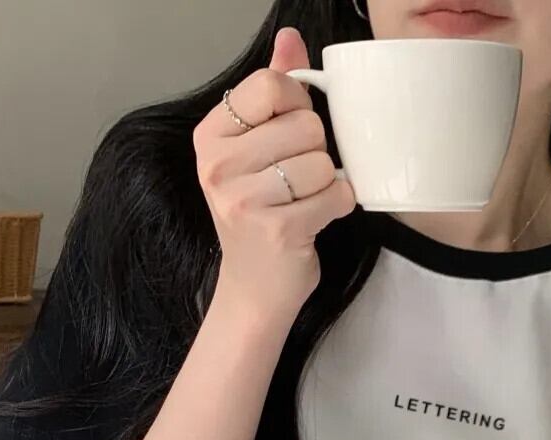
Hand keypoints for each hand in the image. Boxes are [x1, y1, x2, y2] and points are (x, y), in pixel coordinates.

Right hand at [194, 27, 355, 317]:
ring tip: (304, 201)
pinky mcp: (278, 231)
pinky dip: (338, 206)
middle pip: (305, 124)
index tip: (291, 132)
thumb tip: (289, 38)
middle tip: (296, 180)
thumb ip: (271, 92)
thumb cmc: (259, 216)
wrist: (254, 289)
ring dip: (327, 183)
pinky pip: (335, 196)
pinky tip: (316, 217)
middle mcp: (220, 166)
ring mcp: (245, 201)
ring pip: (323, 162)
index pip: (271, 86)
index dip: (298, 104)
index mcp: (212, 136)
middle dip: (316, 151)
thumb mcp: (254, 150)